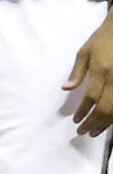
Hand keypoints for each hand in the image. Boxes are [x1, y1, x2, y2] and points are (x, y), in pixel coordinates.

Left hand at [66, 11, 112, 134]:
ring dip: (105, 125)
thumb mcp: (84, 52)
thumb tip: (65, 88)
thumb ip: (77, 72)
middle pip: (105, 109)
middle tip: (83, 132)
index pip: (91, 97)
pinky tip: (107, 124)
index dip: (83, 111)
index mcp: (100, 70)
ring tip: (94, 132)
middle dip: (93, 123)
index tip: (76, 120)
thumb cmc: (100, 41)